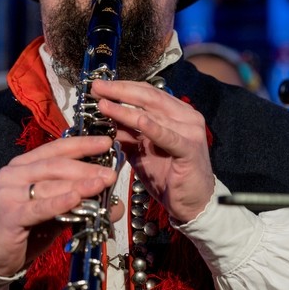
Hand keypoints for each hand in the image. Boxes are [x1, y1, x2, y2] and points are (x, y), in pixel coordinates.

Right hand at [0, 135, 122, 276]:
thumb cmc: (25, 229)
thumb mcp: (54, 212)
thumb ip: (78, 202)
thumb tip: (115, 204)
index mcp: (24, 165)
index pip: (56, 149)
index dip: (82, 144)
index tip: (107, 142)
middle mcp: (14, 173)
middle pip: (55, 165)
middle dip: (86, 168)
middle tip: (111, 174)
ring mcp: (8, 192)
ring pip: (49, 185)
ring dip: (79, 185)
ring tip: (102, 185)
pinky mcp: (8, 214)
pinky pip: (38, 207)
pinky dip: (59, 203)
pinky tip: (76, 198)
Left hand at [91, 79, 214, 223]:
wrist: (190, 203)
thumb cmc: (167, 175)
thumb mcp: (140, 150)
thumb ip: (126, 133)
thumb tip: (103, 117)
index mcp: (176, 112)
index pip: (147, 92)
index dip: (122, 87)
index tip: (100, 86)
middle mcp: (186, 116)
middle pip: (149, 97)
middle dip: (120, 91)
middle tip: (97, 88)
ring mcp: (190, 131)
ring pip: (154, 115)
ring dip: (126, 109)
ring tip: (104, 105)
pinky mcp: (190, 149)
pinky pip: (168, 136)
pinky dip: (153, 128)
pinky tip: (139, 120)